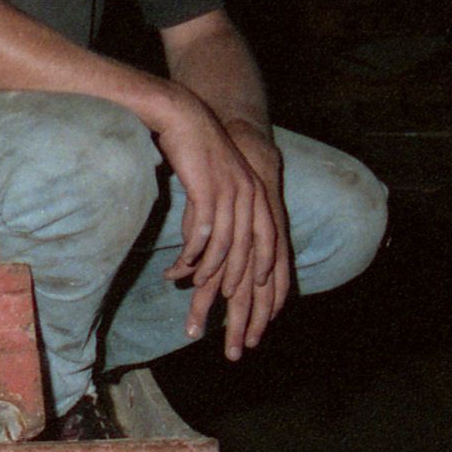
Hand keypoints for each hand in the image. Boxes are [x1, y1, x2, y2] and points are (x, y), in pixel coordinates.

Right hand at [147, 90, 285, 356]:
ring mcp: (233, 195)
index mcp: (260, 201)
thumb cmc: (196, 153)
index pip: (273, 256)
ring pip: (227, 252)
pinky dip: (191, 257)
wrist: (183, 116)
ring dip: (210, 280)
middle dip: (243, 302)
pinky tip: (179, 272)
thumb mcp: (216, 187)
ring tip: (195, 300)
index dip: (269, 292)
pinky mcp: (210, 190)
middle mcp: (253, 200)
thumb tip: (213, 251)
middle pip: (252, 263)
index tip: (260, 323)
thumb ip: (220, 215)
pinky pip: (204, 235)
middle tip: (233, 334)